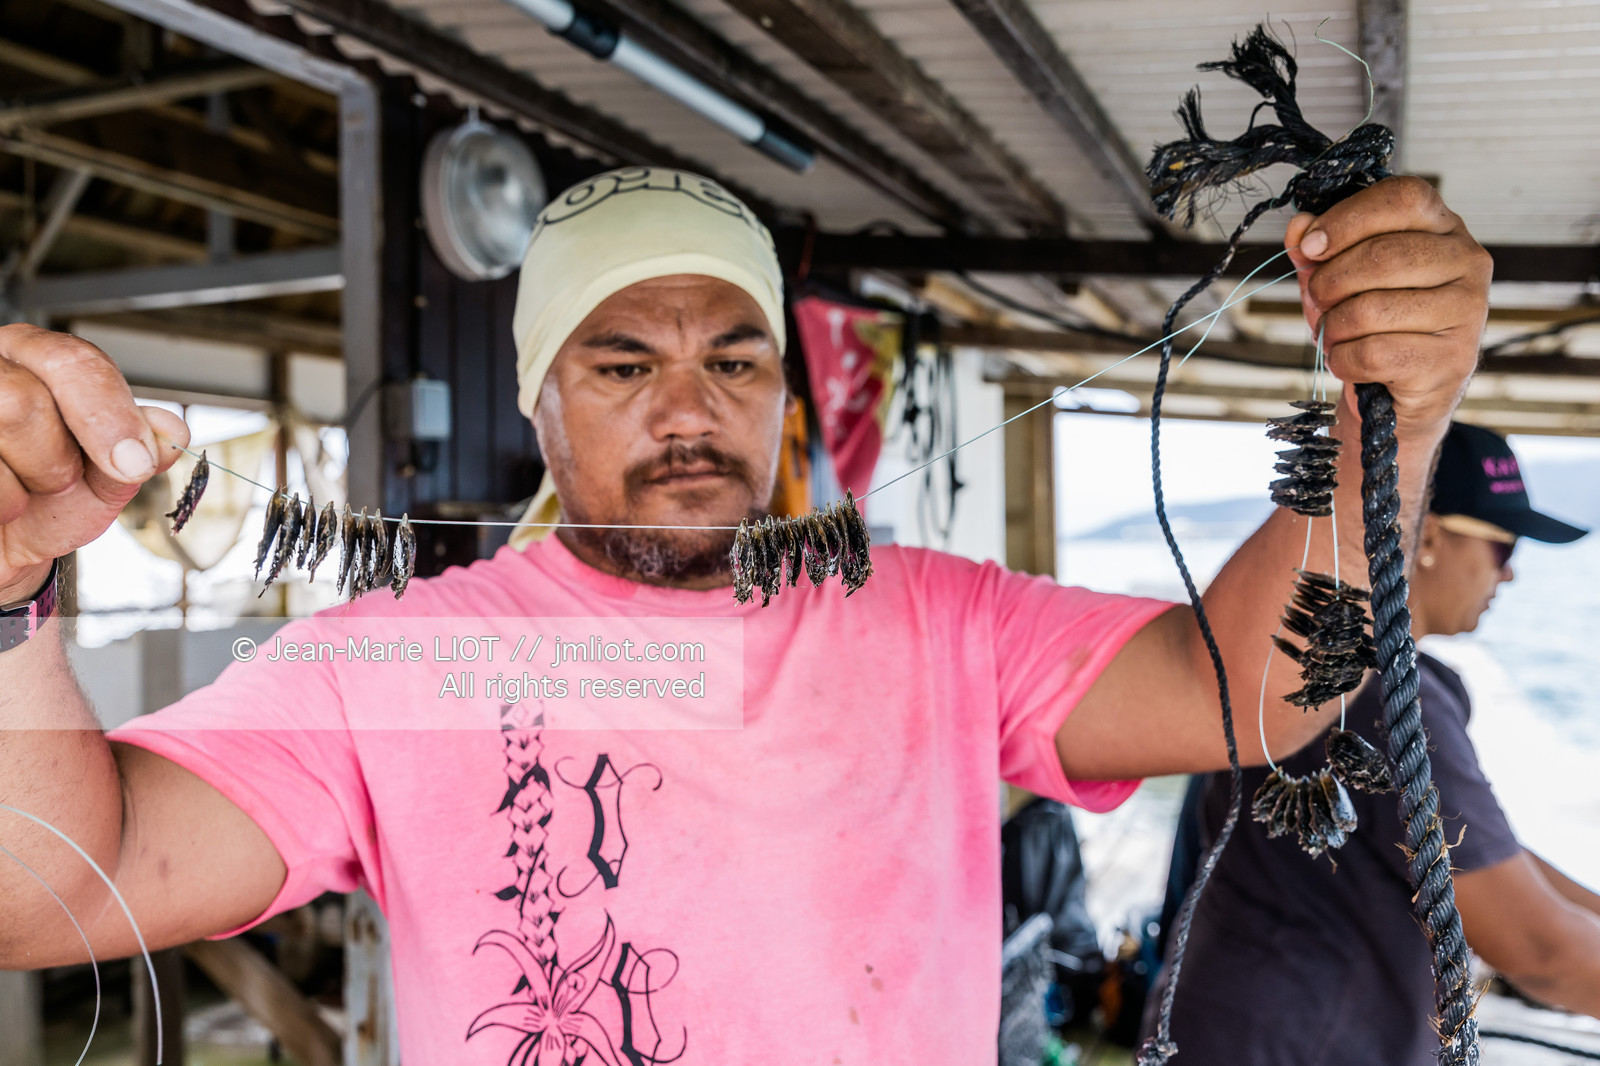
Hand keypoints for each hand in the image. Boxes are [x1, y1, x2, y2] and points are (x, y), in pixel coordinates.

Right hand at [0, 324, 188, 600]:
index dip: (110, 413)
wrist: (8, 544)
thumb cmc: (49, 499)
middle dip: (56, 456)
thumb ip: (139, 448)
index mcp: (35, 358)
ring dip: (28, 480)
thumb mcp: (106, 475)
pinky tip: (3, 504)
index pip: (74, 360)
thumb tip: (170, 432)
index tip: (134, 461)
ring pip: (0, 424)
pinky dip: (3, 504)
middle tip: (62, 478)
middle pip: (23, 400)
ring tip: (27, 489)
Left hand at [1285, 176, 1490, 439]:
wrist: (1400, 392)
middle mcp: (1467, 261)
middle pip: (1382, 255)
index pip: (1403, 197)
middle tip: (1317, 301)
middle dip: (1329, 282)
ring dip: (1333, 327)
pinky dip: (1343, 360)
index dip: (1348, 219)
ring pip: (1372, 309)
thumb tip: (1297, 227)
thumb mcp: (1338, 280)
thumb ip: (1316, 250)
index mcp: (1443, 227)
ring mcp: (1468, 311)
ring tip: (1333, 335)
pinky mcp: (1452, 359)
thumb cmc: (1372, 324)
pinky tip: (1348, 361)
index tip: (1310, 246)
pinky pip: (1372, 353)